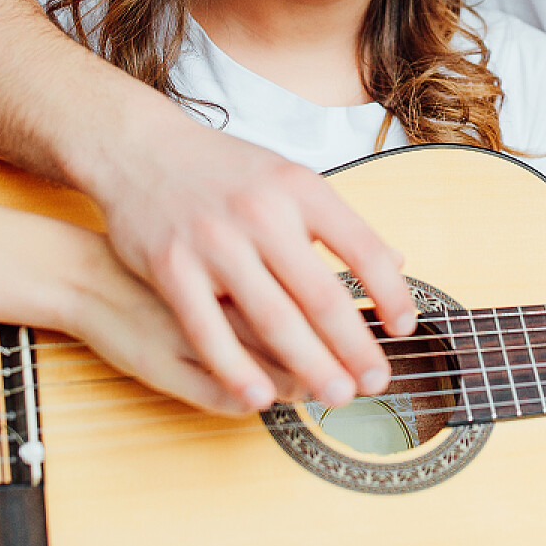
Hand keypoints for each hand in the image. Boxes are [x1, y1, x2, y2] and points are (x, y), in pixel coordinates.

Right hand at [90, 98, 416, 413]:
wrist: (139, 147)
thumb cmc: (224, 169)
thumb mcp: (288, 178)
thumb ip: (339, 222)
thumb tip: (398, 261)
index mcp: (299, 188)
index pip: (361, 246)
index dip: (390, 292)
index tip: (405, 328)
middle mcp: (262, 212)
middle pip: (321, 295)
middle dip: (356, 347)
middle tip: (376, 382)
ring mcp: (215, 241)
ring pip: (272, 319)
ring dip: (310, 365)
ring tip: (335, 396)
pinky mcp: (171, 266)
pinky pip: (209, 330)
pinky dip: (237, 369)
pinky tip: (260, 398)